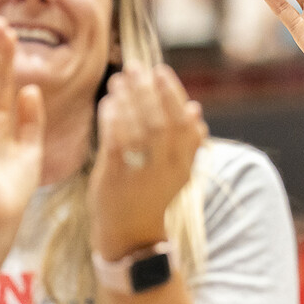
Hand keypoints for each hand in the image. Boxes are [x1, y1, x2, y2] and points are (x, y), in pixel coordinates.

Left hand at [90, 63, 205, 259]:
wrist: (132, 236)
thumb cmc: (154, 194)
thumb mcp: (178, 170)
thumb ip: (187, 141)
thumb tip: (196, 108)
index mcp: (184, 164)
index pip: (183, 122)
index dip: (172, 93)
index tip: (160, 70)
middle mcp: (166, 170)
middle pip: (159, 122)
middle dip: (147, 91)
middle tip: (135, 67)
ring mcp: (140, 176)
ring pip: (136, 130)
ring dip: (127, 100)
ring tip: (118, 80)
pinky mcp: (113, 180)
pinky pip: (113, 143)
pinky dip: (111, 119)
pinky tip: (107, 103)